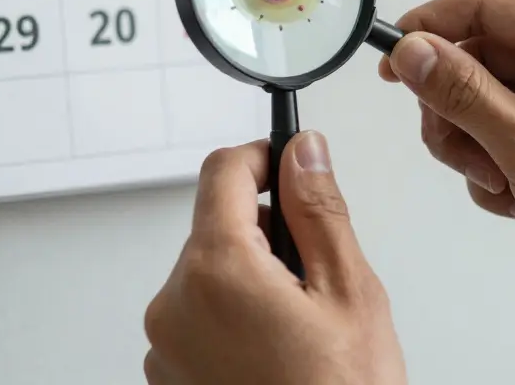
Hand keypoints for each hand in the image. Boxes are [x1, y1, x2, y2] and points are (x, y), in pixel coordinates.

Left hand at [143, 133, 406, 384]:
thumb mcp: (349, 292)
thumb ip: (318, 210)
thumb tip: (303, 153)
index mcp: (216, 271)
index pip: (223, 172)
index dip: (262, 158)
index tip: (289, 166)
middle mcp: (174, 305)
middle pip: (214, 227)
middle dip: (263, 232)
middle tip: (315, 272)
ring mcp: (165, 347)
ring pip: (208, 275)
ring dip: (249, 279)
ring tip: (301, 326)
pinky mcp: (168, 378)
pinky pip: (198, 319)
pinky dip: (233, 319)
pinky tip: (277, 352)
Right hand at [379, 0, 514, 382]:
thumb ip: (461, 92)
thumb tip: (410, 51)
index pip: (481, 4)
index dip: (426, 31)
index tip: (390, 69)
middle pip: (477, 58)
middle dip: (456, 113)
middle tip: (465, 159)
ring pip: (485, 100)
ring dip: (477, 148)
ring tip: (504, 186)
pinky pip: (508, 131)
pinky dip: (501, 167)